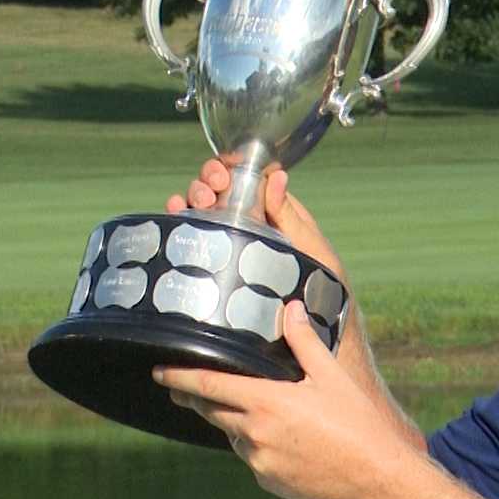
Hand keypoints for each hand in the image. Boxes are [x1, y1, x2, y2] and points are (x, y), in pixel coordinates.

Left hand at [153, 300, 422, 498]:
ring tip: (262, 413)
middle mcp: (255, 434)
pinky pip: (252, 459)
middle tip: (185, 388)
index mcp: (267, 402)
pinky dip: (258, 446)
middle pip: (211, 411)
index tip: (158, 371)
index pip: (208, 386)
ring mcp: (259, 463)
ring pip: (234, 435)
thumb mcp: (331, 376)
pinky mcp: (268, 482)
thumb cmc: (357, 423)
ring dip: (236, 422)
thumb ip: (304, 341)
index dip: (179, 378)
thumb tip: (290, 308)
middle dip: (197, 399)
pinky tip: (286, 441)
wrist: (376, 477)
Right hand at [167, 163, 346, 278]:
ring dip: (193, 197)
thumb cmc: (323, 287)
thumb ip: (291, 215)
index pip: (248, 180)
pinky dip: (181, 220)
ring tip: (195, 203)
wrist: (316, 330)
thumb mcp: (312, 248)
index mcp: (275, 212)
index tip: (224, 173)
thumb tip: (277, 176)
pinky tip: (175, 214)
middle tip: (211, 189)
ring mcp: (232, 243)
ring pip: (205, 209)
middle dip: (209, 181)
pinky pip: (195, 236)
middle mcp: (250, 224)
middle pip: (221, 190)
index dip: (232, 168)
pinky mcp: (218, 264)